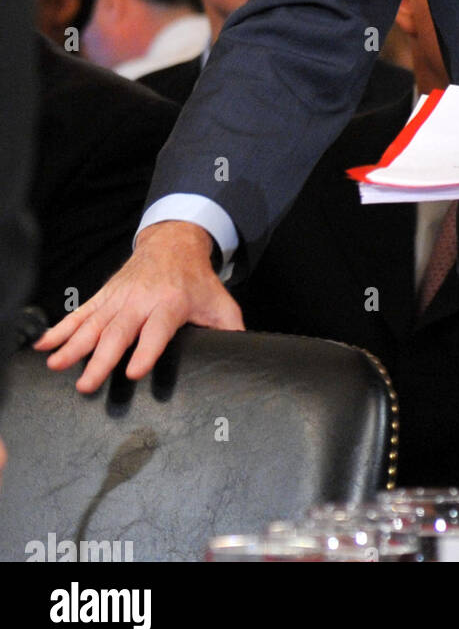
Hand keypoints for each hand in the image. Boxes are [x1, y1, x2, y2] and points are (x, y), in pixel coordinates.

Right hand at [34, 221, 243, 393]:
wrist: (173, 244)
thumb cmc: (197, 281)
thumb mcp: (219, 302)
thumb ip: (230, 328)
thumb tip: (244, 354)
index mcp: (170, 304)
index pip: (157, 330)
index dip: (146, 350)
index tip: (134, 371)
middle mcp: (141, 301)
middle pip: (120, 332)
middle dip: (102, 358)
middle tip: (87, 384)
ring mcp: (119, 298)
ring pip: (94, 324)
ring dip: (73, 345)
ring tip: (56, 366)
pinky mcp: (104, 296)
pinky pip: (80, 314)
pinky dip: (61, 329)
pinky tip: (44, 346)